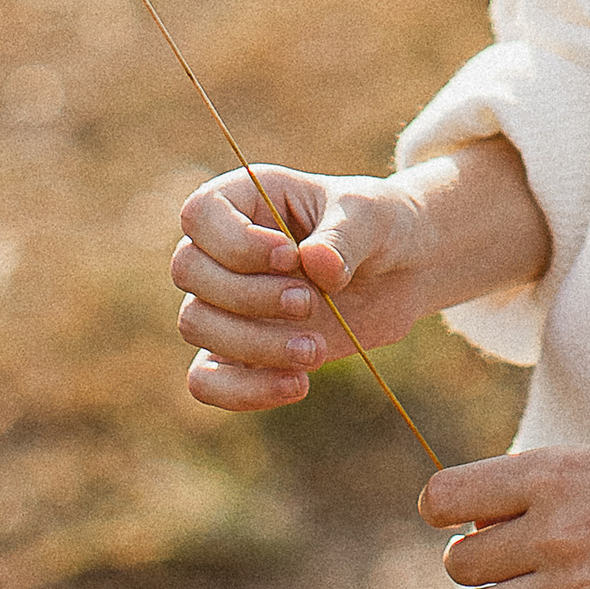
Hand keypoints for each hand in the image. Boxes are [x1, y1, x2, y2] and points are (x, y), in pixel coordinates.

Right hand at [173, 136, 550, 412]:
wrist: (400, 273)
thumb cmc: (379, 227)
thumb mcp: (373, 217)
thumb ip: (345, 236)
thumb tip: (315, 263)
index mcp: (245, 198)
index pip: (200, 215)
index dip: (236, 242)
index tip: (291, 256)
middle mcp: (223, 248)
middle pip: (189, 271)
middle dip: (249, 296)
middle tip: (310, 303)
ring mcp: (224, 301)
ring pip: (195, 324)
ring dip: (254, 344)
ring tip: (317, 350)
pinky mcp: (237, 351)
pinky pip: (206, 380)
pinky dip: (243, 390)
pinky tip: (298, 385)